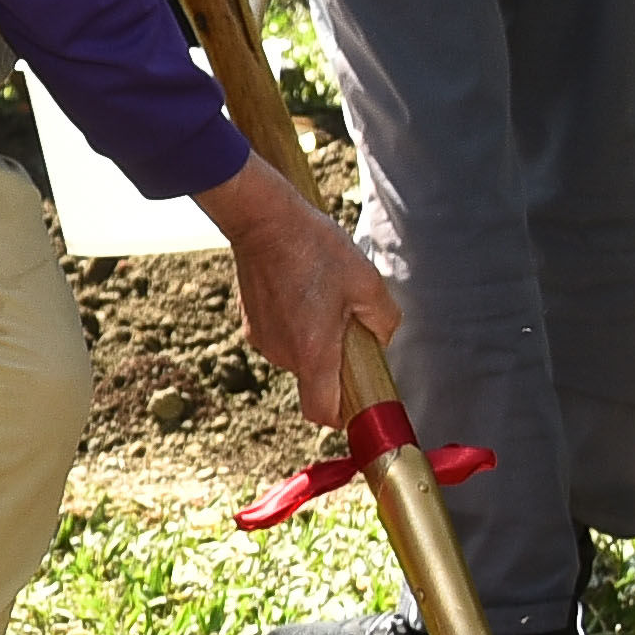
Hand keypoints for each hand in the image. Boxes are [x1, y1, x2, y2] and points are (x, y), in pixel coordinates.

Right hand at [194, 151, 394, 429]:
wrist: (263, 220)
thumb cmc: (315, 249)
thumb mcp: (367, 282)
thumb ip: (383, 321)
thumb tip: (380, 339)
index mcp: (314, 352)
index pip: (322, 412)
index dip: (341, 414)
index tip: (357, 396)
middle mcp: (283, 353)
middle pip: (314, 381)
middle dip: (334, 363)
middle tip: (347, 324)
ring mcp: (263, 339)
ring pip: (297, 357)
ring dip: (313, 342)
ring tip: (321, 300)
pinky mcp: (250, 323)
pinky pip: (281, 338)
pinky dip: (294, 326)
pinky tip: (300, 291)